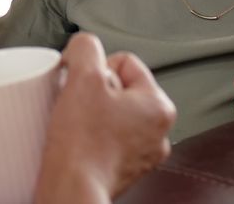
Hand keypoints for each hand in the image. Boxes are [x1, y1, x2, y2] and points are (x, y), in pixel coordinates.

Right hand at [36, 33, 175, 201]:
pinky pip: (107, 139)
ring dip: (92, 114)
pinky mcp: (125, 170)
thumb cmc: (82, 143)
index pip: (124, 62)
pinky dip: (92, 137)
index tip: (80, 83)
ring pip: (112, 114)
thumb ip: (86, 47)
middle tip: (78, 105)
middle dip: (95, 92)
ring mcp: (143, 154)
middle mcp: (159, 132)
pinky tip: (79, 142)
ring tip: (78, 125)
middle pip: (119, 88)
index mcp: (159, 106)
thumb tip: (84, 45)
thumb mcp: (83, 77)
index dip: (96, 67)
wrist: (73, 189)